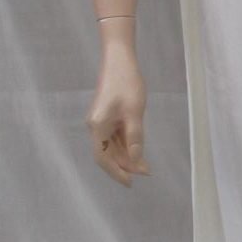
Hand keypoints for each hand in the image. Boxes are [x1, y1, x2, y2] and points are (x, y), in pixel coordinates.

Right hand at [85, 43, 151, 185]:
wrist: (119, 59)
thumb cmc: (127, 83)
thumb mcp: (134, 112)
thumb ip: (135, 137)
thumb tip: (136, 159)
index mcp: (97, 126)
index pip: (103, 158)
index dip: (116, 172)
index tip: (130, 182)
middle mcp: (95, 126)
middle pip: (107, 154)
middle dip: (125, 165)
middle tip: (145, 172)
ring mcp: (101, 120)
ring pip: (112, 146)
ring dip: (127, 156)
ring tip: (145, 165)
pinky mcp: (107, 115)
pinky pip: (115, 136)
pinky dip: (126, 144)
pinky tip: (138, 149)